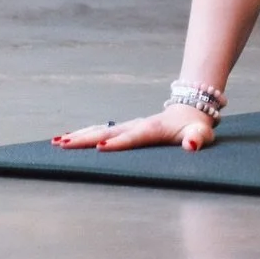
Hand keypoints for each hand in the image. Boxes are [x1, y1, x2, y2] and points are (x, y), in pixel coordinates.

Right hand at [52, 103, 214, 153]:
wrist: (191, 110)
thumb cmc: (196, 127)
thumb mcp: (201, 134)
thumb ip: (197, 139)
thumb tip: (191, 145)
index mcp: (153, 129)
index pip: (134, 137)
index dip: (119, 143)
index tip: (100, 148)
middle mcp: (136, 125)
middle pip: (108, 131)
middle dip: (86, 138)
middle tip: (64, 145)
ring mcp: (128, 126)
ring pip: (100, 130)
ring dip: (80, 136)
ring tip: (57, 143)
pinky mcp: (124, 129)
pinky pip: (100, 131)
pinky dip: (83, 134)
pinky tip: (65, 140)